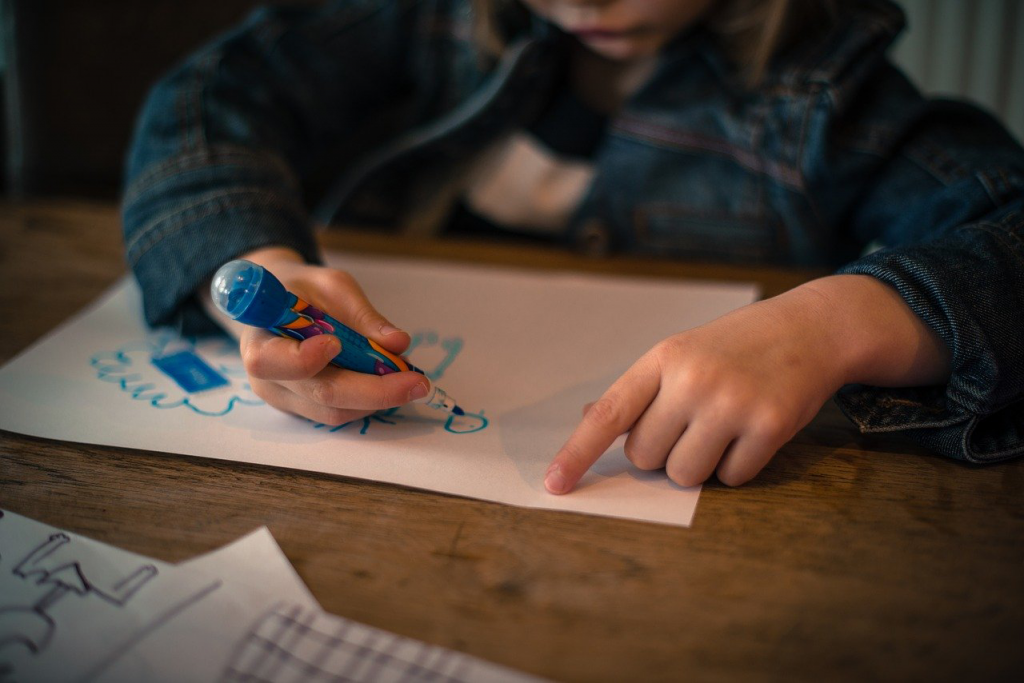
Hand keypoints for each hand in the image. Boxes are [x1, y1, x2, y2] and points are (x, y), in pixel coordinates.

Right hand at [208, 247, 429, 424]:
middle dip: (374, 391)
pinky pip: (340, 413)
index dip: (304, 358)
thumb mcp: (333, 286)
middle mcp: (267, 378)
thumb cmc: (304, 290)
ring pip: (335, 412)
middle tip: (416, 382)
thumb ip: (362, 315)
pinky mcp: (305, 410)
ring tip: (410, 379)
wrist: (282, 305)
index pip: (271, 361)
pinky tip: (390, 383)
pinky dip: (370, 401)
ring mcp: (286, 399)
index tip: (335, 343)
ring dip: (379, 399)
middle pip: (320, 394)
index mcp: (260, 339)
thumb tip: (397, 343)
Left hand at [544, 275, 951, 492]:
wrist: (810, 327)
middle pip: (645, 458)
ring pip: (684, 475)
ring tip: (721, 428)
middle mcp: (692, 379)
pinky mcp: (770, 425)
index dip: (577, 453)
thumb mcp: (680, 352)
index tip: (555, 484)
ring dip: (698, 465)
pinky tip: (751, 432)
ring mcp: (731, 402)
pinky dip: (737, 467)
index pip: (608, 415)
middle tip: (691, 423)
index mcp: (661, 359)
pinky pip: (731, 479)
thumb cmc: (734, 346)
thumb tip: (587, 421)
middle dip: (662, 453)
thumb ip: (639, 390)